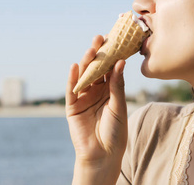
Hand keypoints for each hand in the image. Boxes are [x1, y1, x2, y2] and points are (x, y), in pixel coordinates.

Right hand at [66, 35, 127, 183]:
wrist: (103, 154)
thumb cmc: (116, 131)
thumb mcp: (119, 106)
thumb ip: (117, 85)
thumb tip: (121, 62)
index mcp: (110, 90)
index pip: (110, 68)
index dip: (112, 54)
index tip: (115, 39)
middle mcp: (96, 91)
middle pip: (96, 69)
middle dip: (98, 53)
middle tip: (102, 38)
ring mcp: (84, 97)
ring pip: (84, 76)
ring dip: (87, 61)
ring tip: (92, 48)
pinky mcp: (73, 106)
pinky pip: (72, 90)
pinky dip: (73, 78)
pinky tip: (75, 66)